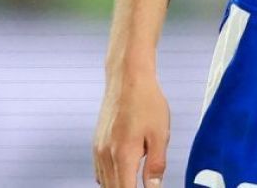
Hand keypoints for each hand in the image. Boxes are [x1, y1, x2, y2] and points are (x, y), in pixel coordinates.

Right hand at [93, 71, 170, 186]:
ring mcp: (97, 150)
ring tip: (135, 180)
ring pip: (104, 183)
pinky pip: (100, 172)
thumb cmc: (146, 101)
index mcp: (123, 155)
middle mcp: (105, 156)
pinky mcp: (96, 144)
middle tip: (144, 185)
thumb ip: (156, 165)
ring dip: (119, 186)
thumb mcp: (160, 134)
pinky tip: (124, 174)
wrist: (128, 79)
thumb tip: (154, 187)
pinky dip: (111, 178)